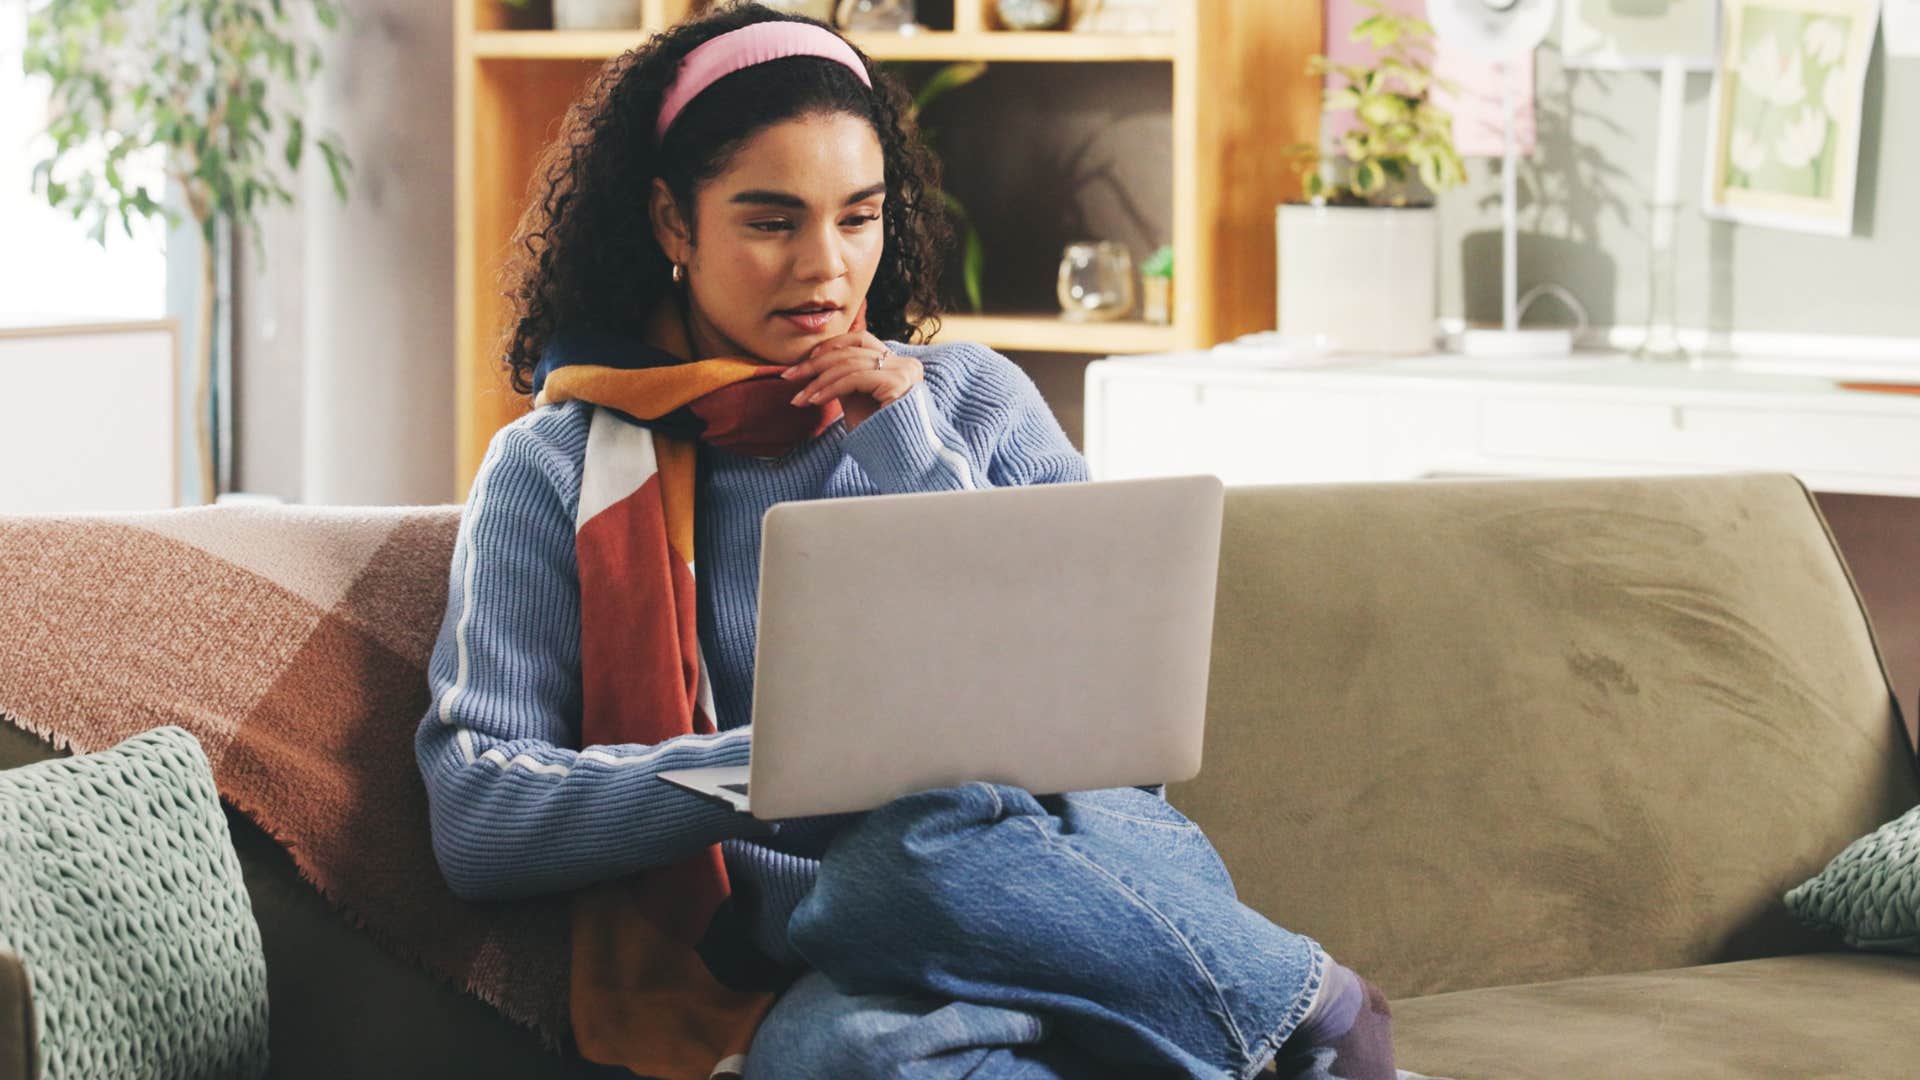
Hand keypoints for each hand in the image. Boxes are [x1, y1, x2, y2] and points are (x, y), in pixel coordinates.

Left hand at [781, 331, 922, 431]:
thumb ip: (846, 378)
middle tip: (789, 376)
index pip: (860, 340)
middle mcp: (905, 363)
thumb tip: (818, 364)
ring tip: (799, 397)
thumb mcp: (858, 398)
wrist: (898, 458)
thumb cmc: (878, 433)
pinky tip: (814, 400)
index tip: (805, 361)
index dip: (831, 346)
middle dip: (815, 364)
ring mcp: (904, 371)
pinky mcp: (897, 383)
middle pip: (851, 351)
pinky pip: (855, 379)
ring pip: (849, 364)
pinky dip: (830, 388)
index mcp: (899, 363)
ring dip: (818, 381)